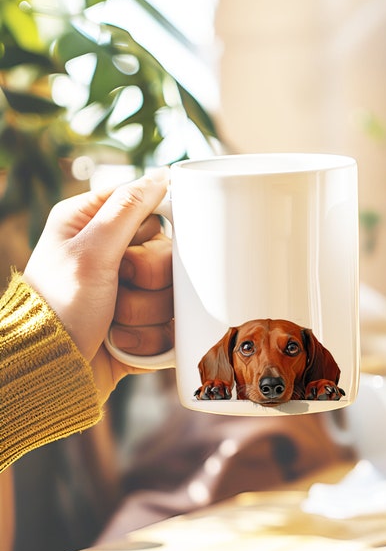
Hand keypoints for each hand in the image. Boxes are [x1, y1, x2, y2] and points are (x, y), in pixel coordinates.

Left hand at [23, 172, 172, 401]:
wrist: (50, 374)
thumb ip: (128, 210)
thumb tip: (160, 176)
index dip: (150, 232)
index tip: (135, 248)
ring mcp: (127, 292)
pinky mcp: (141, 325)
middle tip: (119, 288)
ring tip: (113, 323)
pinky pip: (170, 325)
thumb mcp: (90, 252)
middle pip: (167, 255)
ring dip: (145, 313)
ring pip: (171, 293)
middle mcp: (110, 256)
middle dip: (149, 280)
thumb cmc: (58, 309)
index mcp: (91, 225)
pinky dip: (149, 338)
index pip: (148, 209)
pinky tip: (121, 342)